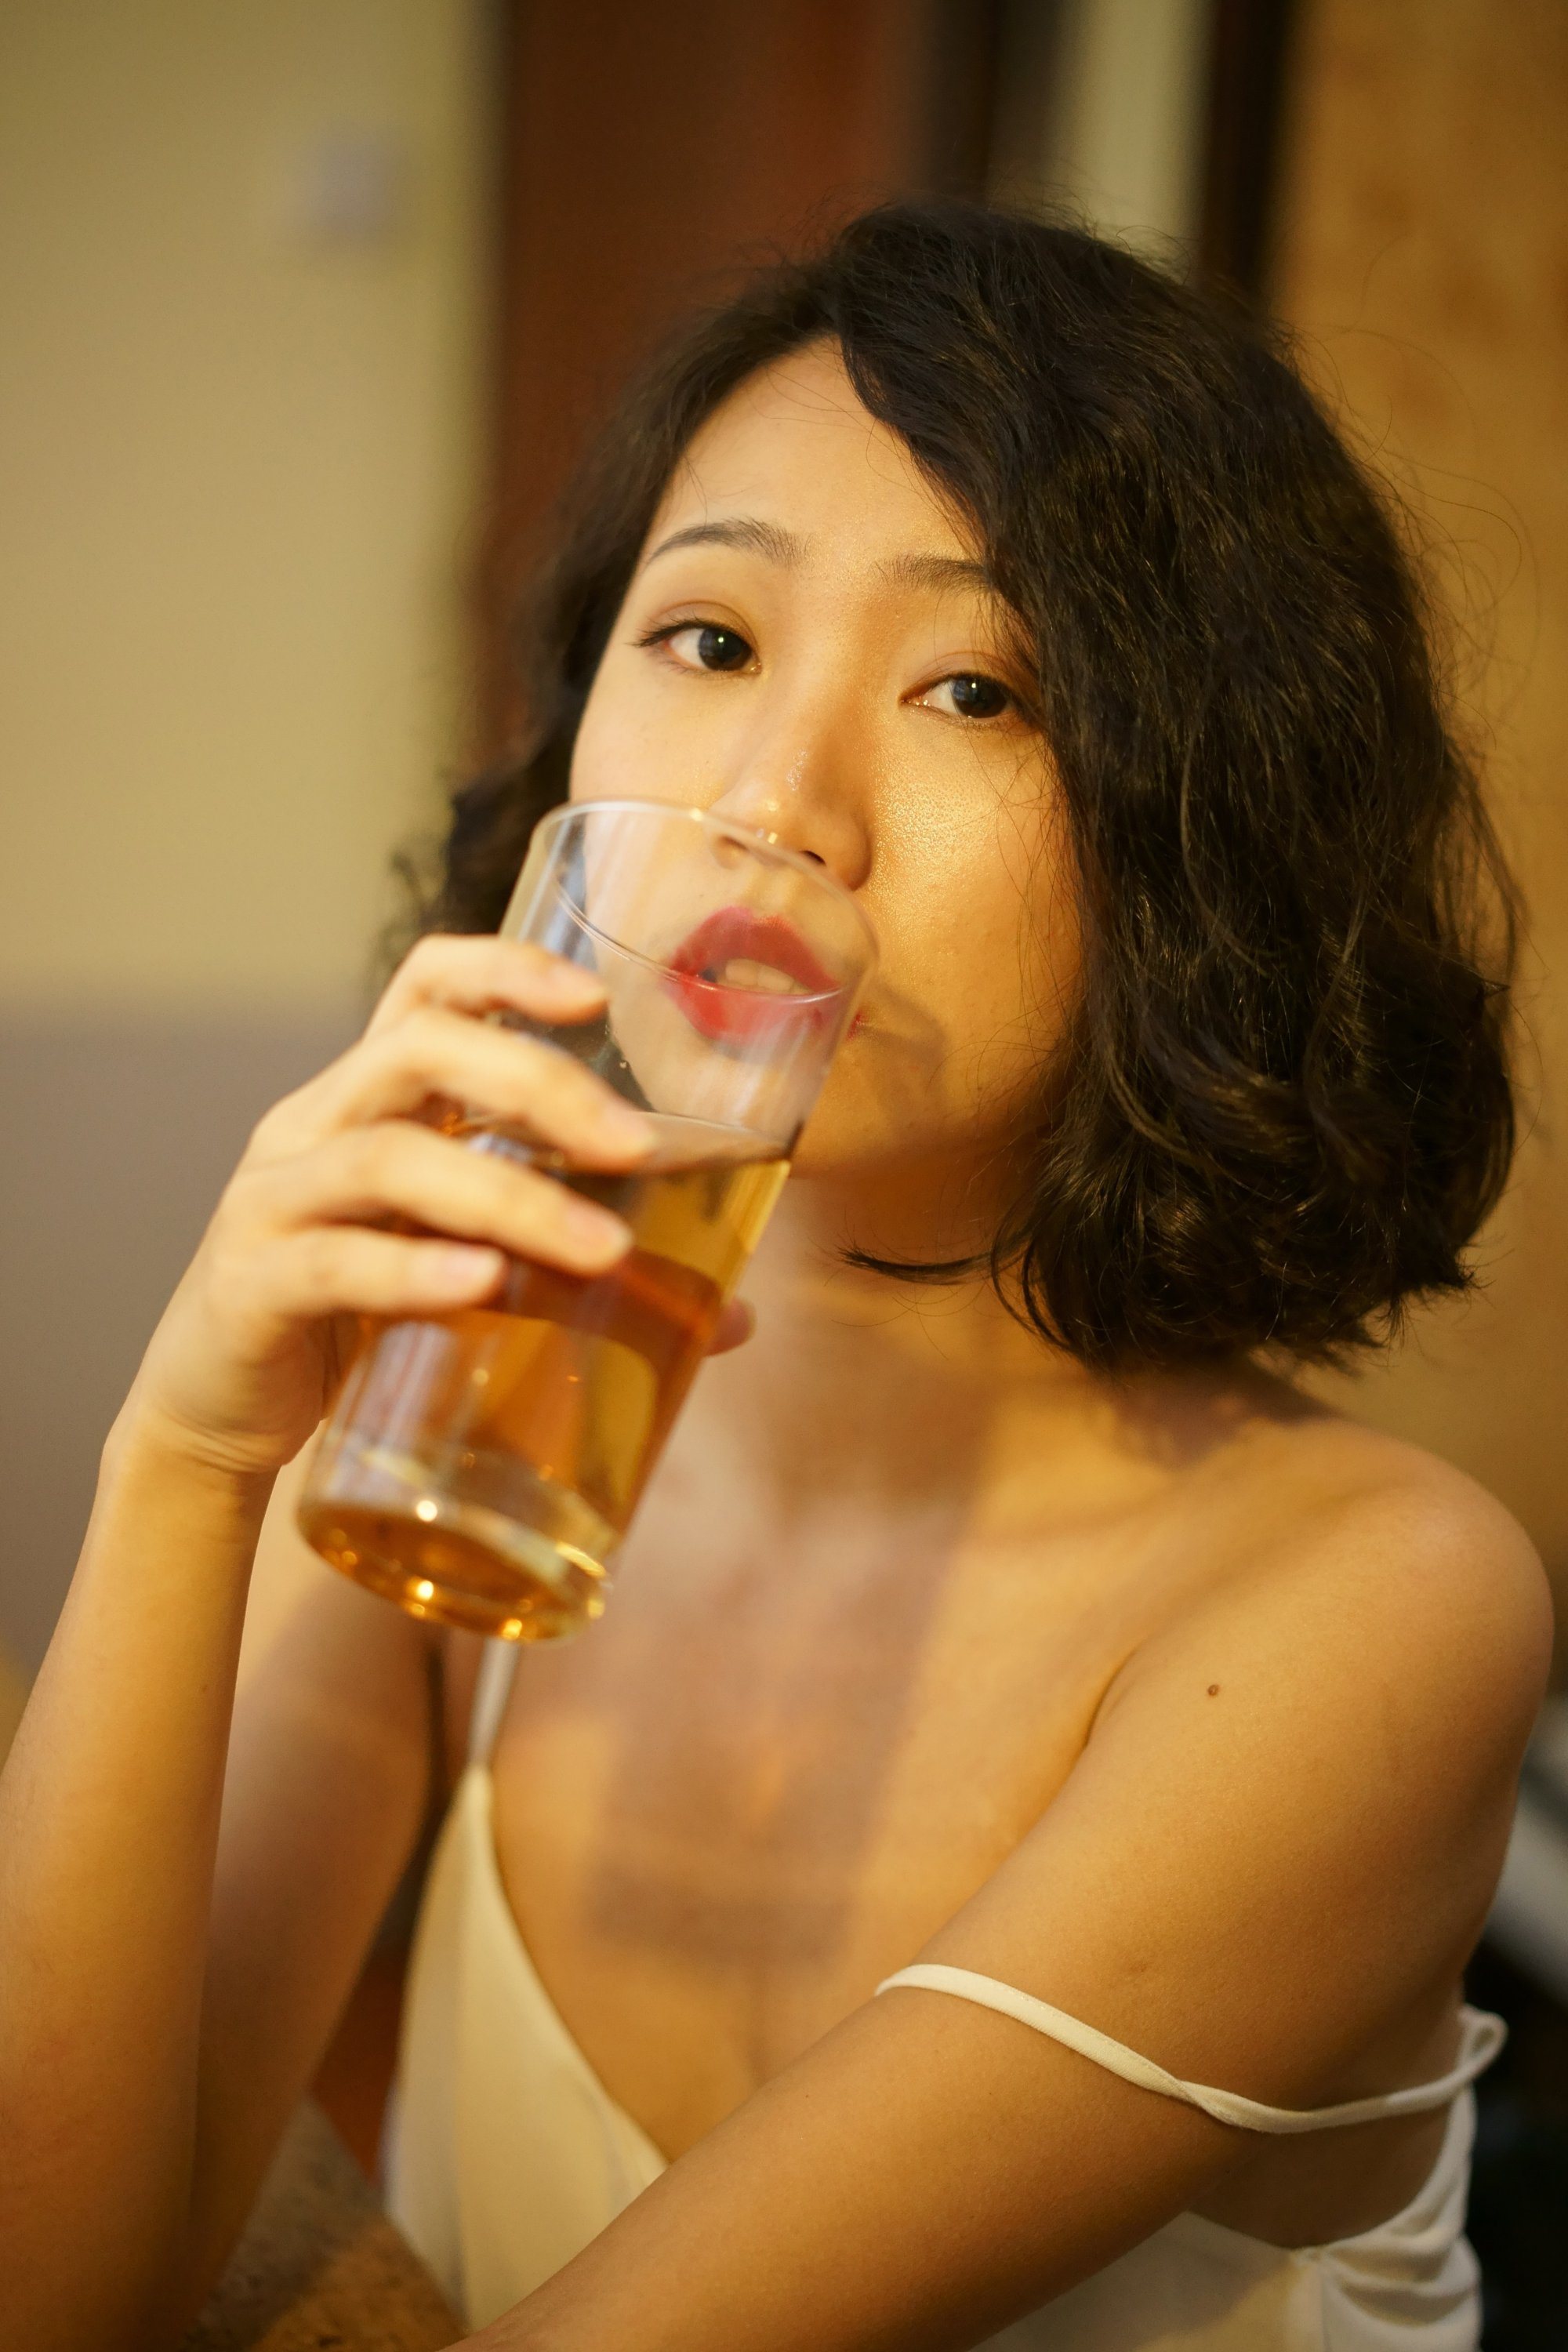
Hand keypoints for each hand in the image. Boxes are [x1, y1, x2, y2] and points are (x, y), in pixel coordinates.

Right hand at [120, 935, 748, 1478]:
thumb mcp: (462, 1270)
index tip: (596, 998)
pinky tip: (480, 1284)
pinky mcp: (249, 1286)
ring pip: (388, 1158)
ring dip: (508, 1195)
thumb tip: (731, 1317)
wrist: (220, 1416)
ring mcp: (270, 1202)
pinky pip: (331, 1262)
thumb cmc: (357, 1322)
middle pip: (417, 1050)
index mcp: (369, 1101)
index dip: (505, 970)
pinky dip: (413, 1271)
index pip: (425, 987)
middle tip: (635, 1147)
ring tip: (601, 1250)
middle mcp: (312, 1127)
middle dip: (537, 1084)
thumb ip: (570, 1271)